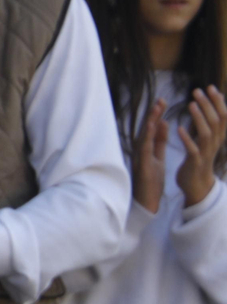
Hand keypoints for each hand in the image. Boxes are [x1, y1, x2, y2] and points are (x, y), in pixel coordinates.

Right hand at [132, 98, 167, 214]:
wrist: (147, 203)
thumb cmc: (151, 182)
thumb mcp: (158, 158)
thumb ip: (160, 141)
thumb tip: (163, 123)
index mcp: (147, 149)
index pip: (152, 129)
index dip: (157, 115)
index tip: (163, 102)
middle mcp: (141, 151)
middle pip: (147, 129)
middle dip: (154, 114)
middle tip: (161, 99)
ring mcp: (140, 157)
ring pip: (144, 135)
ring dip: (150, 121)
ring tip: (156, 108)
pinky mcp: (142, 164)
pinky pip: (144, 147)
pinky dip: (147, 135)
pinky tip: (151, 125)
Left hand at [178, 86, 226, 206]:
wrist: (196, 184)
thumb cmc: (198, 158)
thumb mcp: (206, 140)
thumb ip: (207, 124)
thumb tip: (208, 104)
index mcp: (217, 137)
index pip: (223, 116)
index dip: (219, 102)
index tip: (211, 87)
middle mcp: (214, 143)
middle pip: (216, 121)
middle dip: (208, 105)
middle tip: (196, 90)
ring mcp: (205, 153)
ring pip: (206, 133)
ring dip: (199, 118)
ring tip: (190, 105)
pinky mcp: (195, 162)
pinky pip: (193, 150)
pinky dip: (187, 139)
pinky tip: (179, 128)